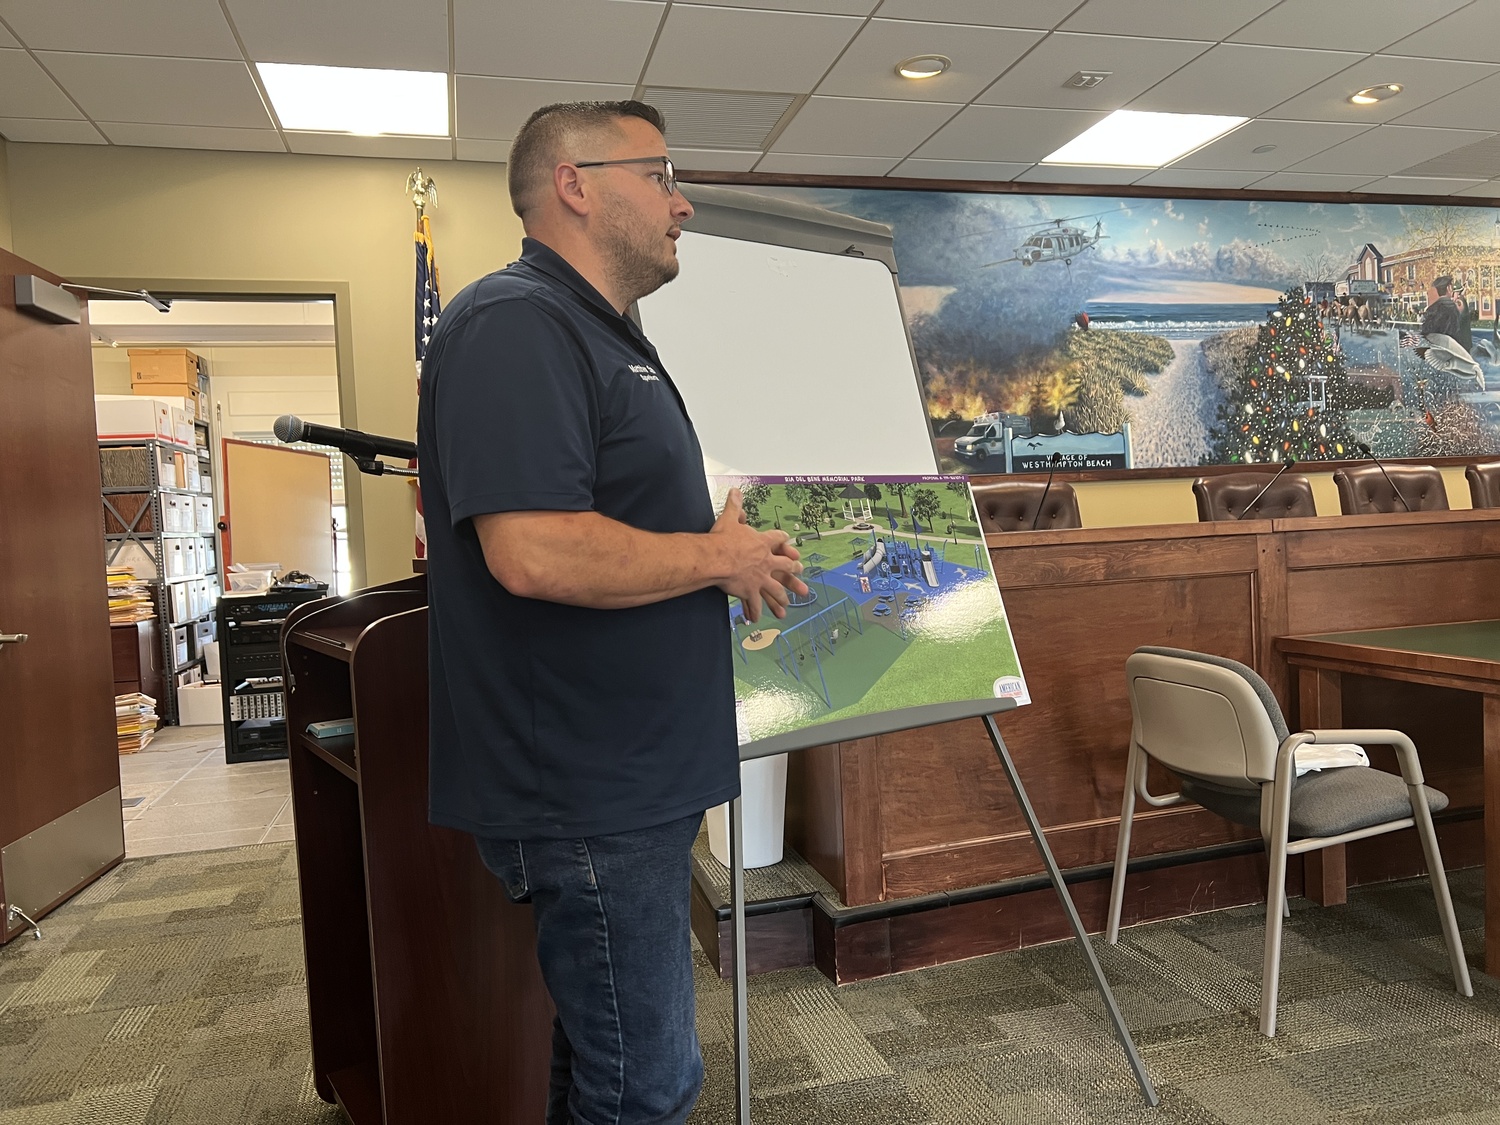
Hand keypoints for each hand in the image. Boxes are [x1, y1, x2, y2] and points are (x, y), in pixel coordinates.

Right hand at [713, 489, 808, 621]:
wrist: (715, 558)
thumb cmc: (721, 539)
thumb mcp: (729, 518)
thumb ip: (735, 505)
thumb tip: (736, 491)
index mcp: (762, 543)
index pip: (777, 539)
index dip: (782, 540)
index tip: (788, 540)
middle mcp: (766, 561)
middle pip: (785, 565)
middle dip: (793, 568)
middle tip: (800, 570)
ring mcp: (761, 577)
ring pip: (775, 589)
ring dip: (781, 596)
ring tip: (786, 604)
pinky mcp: (751, 590)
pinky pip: (755, 603)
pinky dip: (755, 612)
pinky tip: (757, 618)